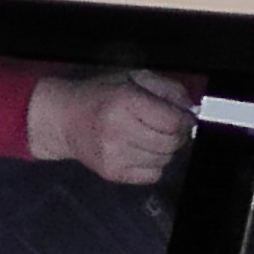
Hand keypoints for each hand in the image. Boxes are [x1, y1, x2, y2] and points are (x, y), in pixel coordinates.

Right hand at [26, 70, 195, 184]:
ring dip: (164, 149)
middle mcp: (118, 130)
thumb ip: (167, 89)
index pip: (172, 122)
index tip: (184, 118)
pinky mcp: (112, 173)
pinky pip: (152, 175)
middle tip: (168, 127)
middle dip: (177, 135)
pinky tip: (140, 150)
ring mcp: (114, 155)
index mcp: (124, 102)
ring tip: (148, 136)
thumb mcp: (133, 77)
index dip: (185, 121)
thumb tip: (191, 108)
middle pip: (170, 143)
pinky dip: (153, 164)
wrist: (63, 119)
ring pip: (164, 160)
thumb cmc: (99, 95)